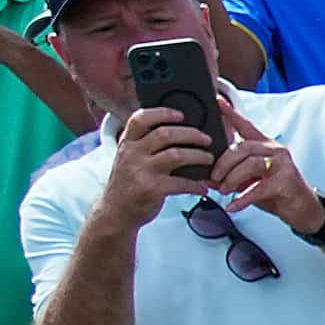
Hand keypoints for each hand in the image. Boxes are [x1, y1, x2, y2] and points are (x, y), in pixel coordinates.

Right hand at [102, 105, 212, 224]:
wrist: (115, 212)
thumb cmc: (129, 183)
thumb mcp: (129, 159)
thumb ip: (144, 145)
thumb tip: (177, 133)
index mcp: (127, 143)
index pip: (140, 119)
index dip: (162, 113)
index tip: (181, 114)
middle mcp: (132, 153)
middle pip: (165, 134)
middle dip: (191, 134)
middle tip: (206, 139)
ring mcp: (141, 171)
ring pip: (177, 155)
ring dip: (198, 156)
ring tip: (209, 159)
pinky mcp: (152, 189)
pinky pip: (181, 183)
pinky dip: (196, 185)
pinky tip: (203, 187)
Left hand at [211, 100, 322, 231]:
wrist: (304, 211)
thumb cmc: (277, 194)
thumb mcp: (252, 181)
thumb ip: (233, 175)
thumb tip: (208, 178)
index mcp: (265, 146)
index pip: (246, 126)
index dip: (231, 114)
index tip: (217, 101)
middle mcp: (275, 150)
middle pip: (243, 148)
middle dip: (223, 163)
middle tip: (213, 178)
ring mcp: (283, 165)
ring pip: (250, 164)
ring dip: (232, 178)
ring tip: (224, 191)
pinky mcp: (286, 181)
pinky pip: (258, 188)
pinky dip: (243, 198)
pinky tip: (234, 206)